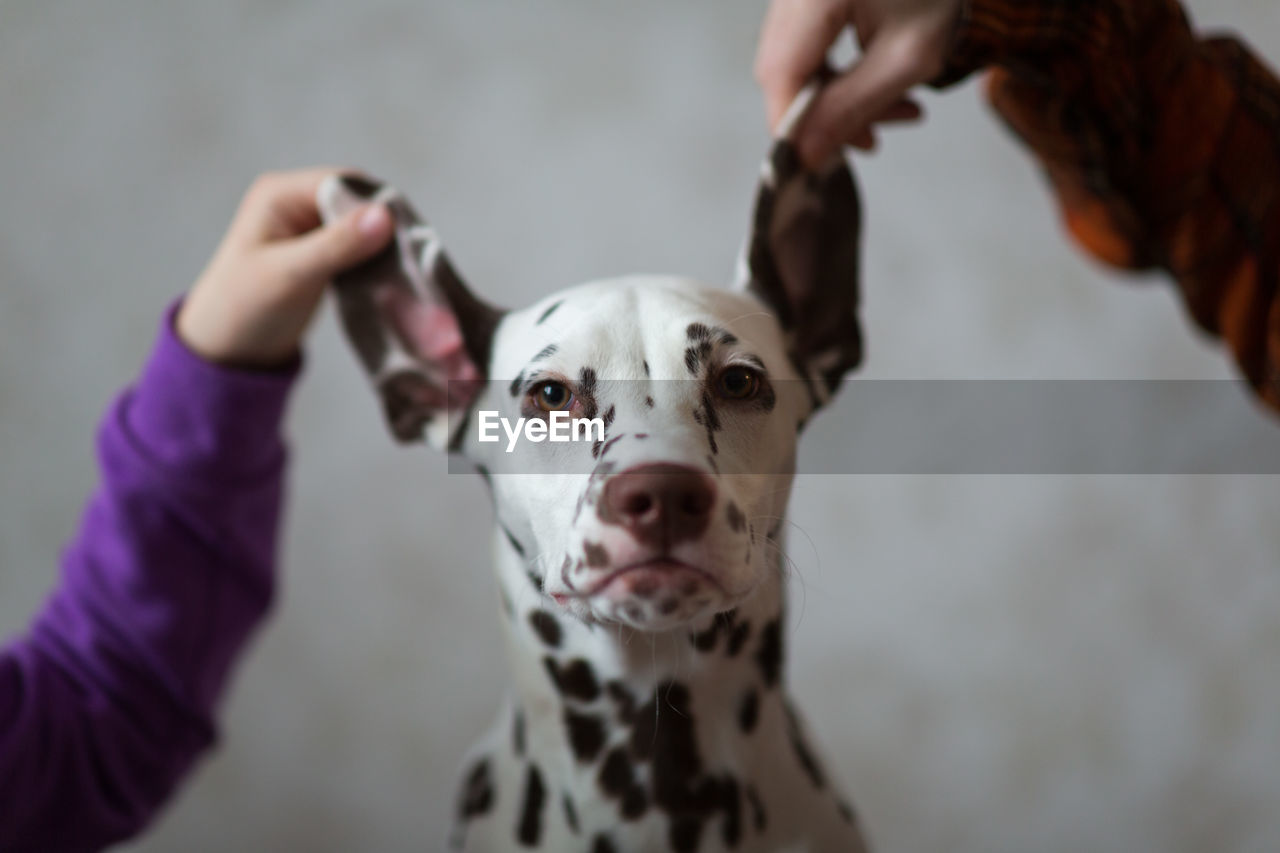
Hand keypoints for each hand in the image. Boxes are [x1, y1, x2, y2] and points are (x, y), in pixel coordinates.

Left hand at [177, 167, 393, 366]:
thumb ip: (337, 244)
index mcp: (280, 194)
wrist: (229, 349)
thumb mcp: (291, 274)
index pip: (342, 183)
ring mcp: (311, 229)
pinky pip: (360, 248)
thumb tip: (384, 216)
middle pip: (357, 202)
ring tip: (405, 269)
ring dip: (383, 246)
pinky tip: (390, 277)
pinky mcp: (323, 254)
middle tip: (411, 256)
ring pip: (363, 227)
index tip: (407, 234)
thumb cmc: (244, 308)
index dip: (376, 205)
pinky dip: (376, 261)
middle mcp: (297, 204)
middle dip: (383, 227)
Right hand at [755, 0, 961, 165]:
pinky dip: (835, 73)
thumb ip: (851, 107)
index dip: (791, 123)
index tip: (815, 159)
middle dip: (820, 114)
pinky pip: (804, 45)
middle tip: (869, 137)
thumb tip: (805, 153)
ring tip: (889, 109)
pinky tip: (873, 82)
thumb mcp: (905, 58)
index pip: (780, 70)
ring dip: (832, 97)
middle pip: (780, 68)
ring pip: (792, 61)